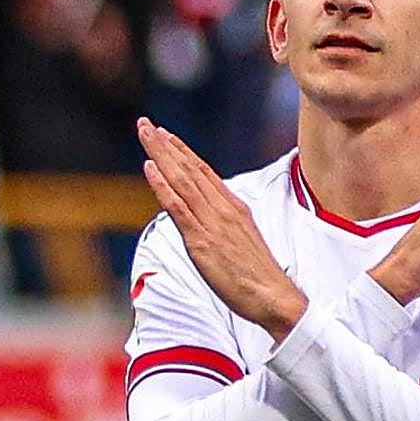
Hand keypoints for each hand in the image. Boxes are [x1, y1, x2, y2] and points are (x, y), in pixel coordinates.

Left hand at [137, 117, 307, 341]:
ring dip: (161, 154)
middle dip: (165, 144)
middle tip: (145, 124)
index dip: (183, 152)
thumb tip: (210, 223)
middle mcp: (223, 208)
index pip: (204, 172)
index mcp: (234, 207)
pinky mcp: (202, 239)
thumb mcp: (243, 242)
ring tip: (145, 132)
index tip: (167, 135)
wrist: (274, 296)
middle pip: (189, 169)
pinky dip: (162, 184)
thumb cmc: (259, 276)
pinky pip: (178, 206)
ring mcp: (212, 222)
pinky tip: (150, 167)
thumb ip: (225, 227)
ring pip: (182, 179)